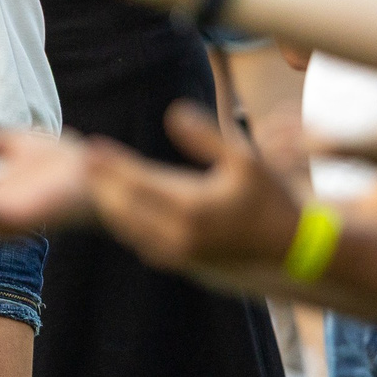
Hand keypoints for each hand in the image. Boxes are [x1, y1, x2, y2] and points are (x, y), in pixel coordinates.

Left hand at [82, 102, 304, 298]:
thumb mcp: (245, 159)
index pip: (136, 182)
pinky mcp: (182, 264)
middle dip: (101, 183)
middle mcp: (178, 235)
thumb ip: (206, 136)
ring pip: (128, 227)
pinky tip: (121, 207)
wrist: (293, 249)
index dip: (111, 163)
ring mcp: (178, 254)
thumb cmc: (272, 197)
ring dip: (109, 203)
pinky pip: (142, 241)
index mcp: (191, 207)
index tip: (90, 146)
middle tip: (83, 160)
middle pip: (123, 206)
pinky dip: (127, 222)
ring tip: (95, 180)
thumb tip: (172, 112)